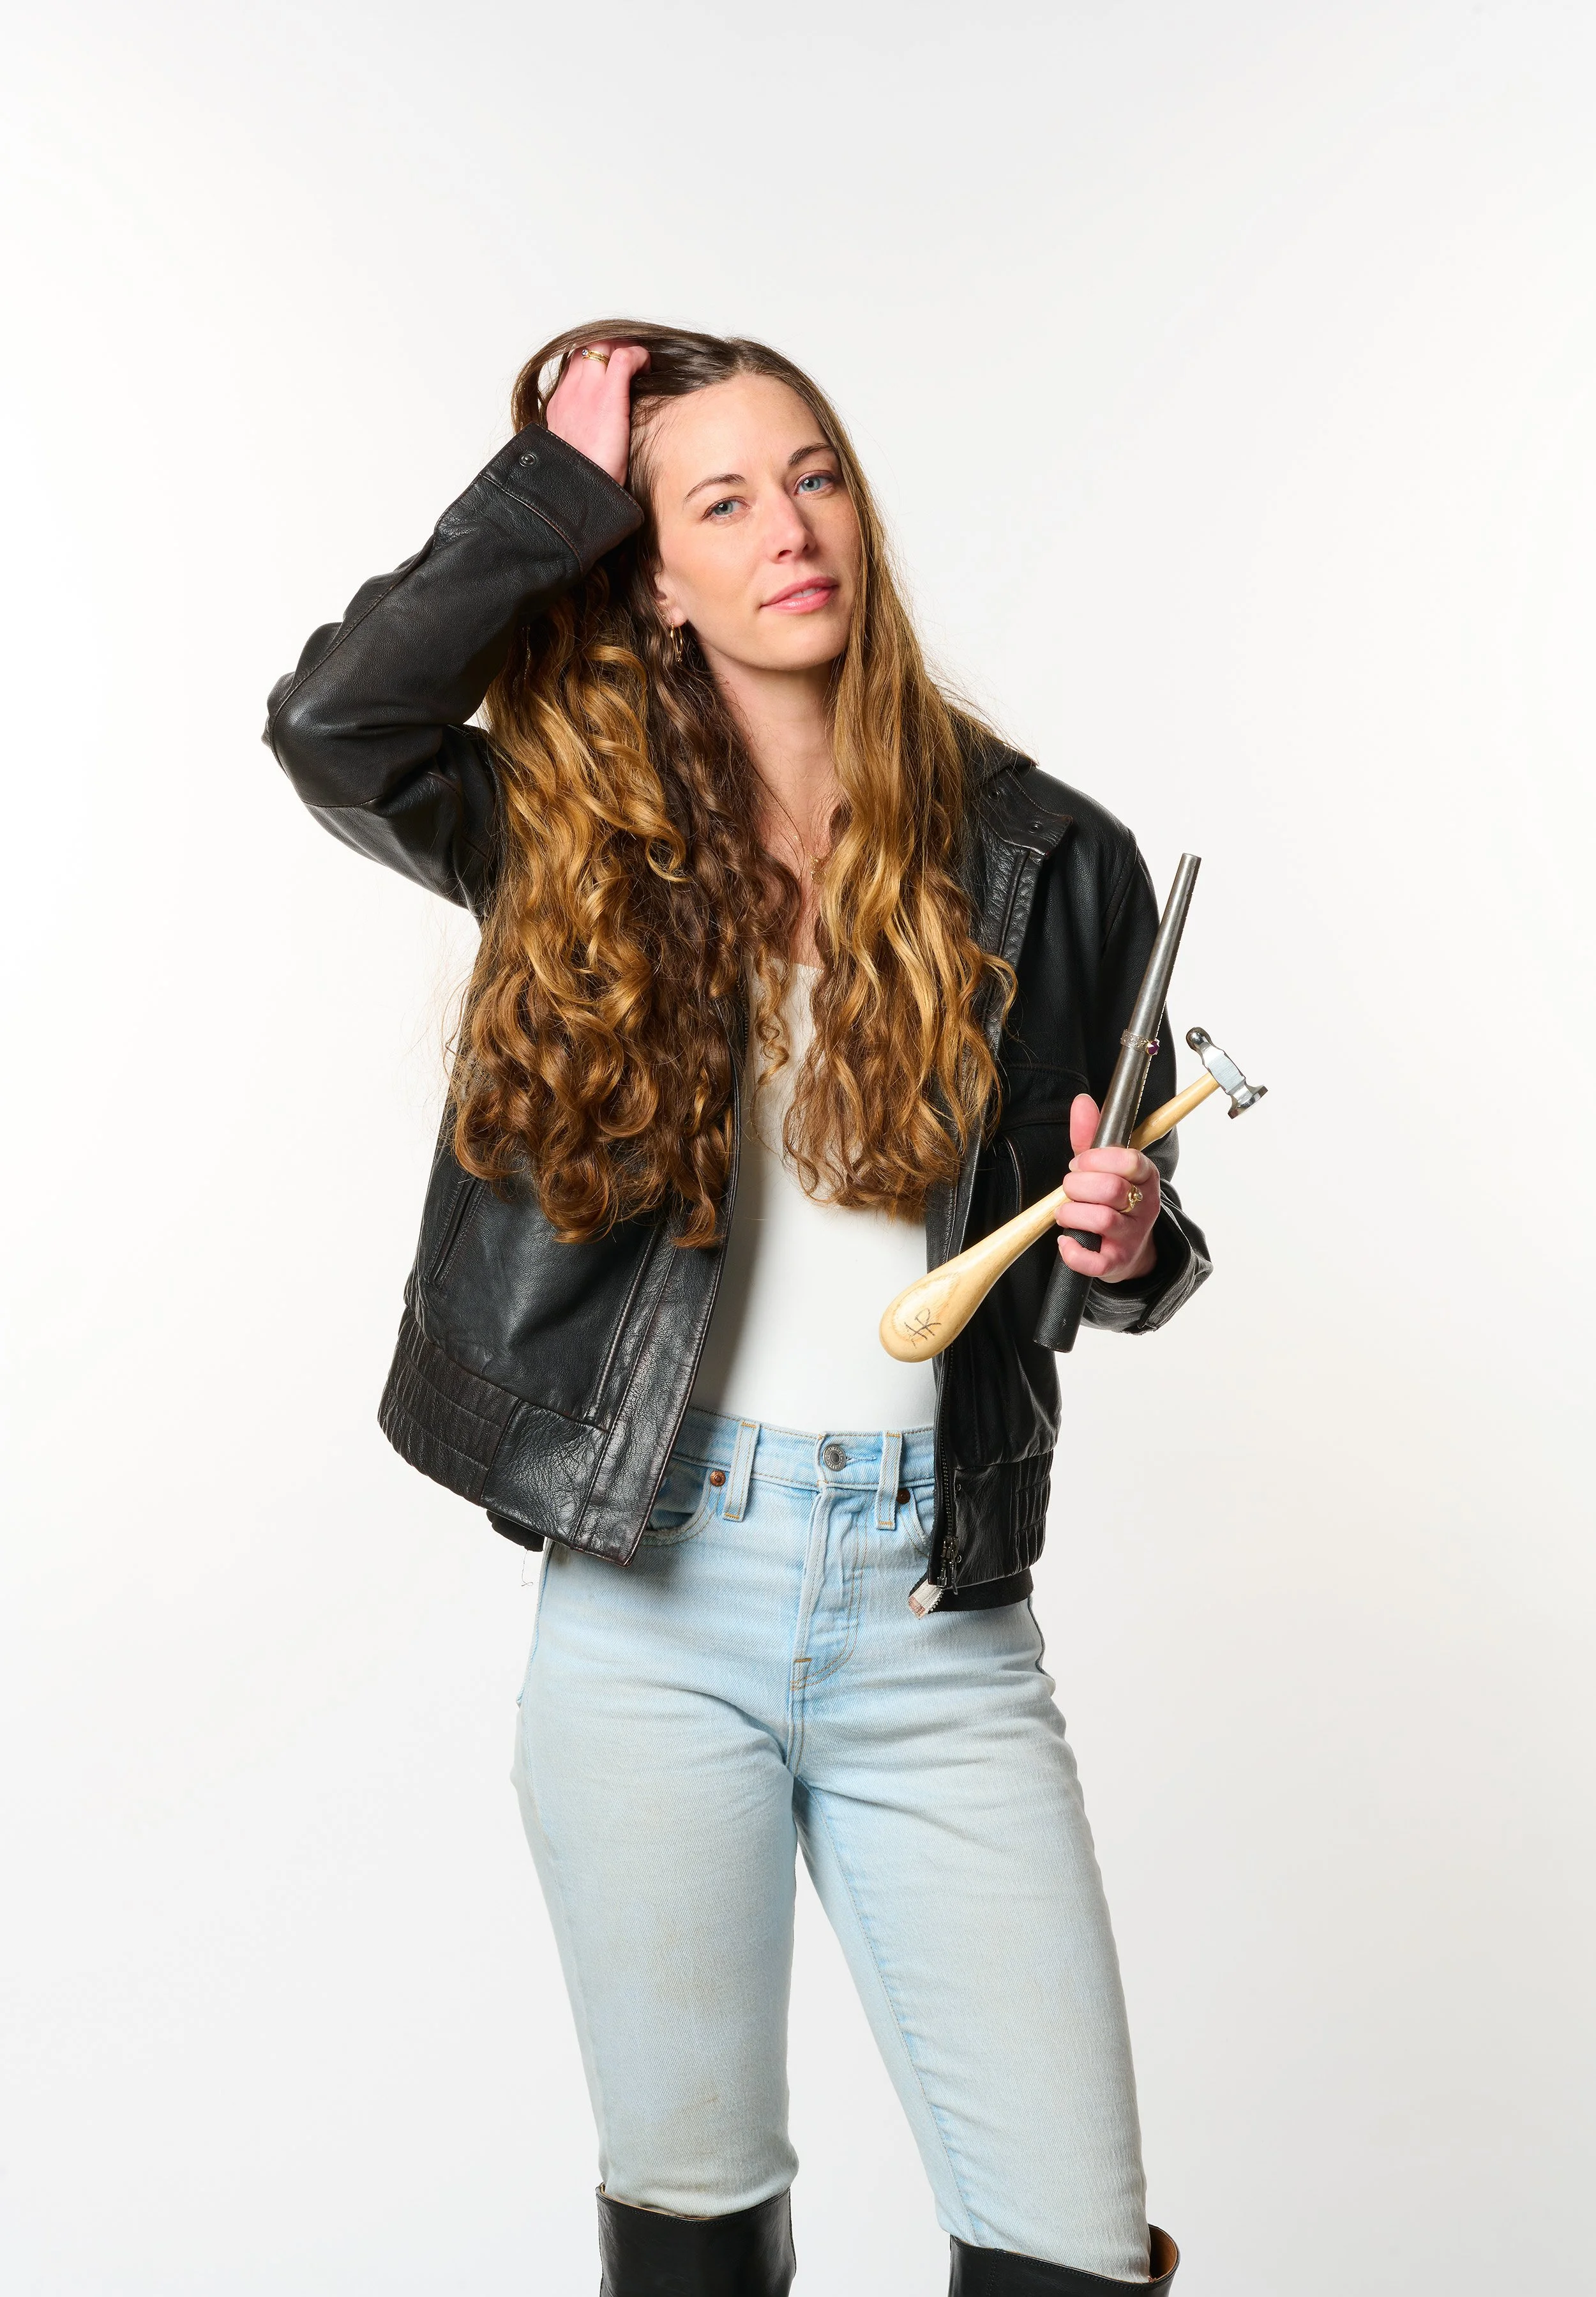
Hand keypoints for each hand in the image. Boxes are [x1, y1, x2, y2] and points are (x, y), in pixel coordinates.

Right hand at [544, 341, 650, 486]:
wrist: (576, 492)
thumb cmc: (582, 480)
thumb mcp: (574, 453)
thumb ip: (581, 435)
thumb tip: (600, 435)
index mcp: (560, 407)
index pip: (575, 365)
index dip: (597, 361)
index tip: (615, 370)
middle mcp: (569, 393)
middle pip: (586, 348)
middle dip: (611, 347)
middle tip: (632, 362)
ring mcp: (586, 391)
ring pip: (602, 344)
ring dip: (624, 348)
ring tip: (641, 365)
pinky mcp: (608, 396)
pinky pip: (623, 357)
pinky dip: (638, 356)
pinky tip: (648, 367)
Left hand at [1054, 1092, 1160, 1282]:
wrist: (1129, 1248)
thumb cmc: (1113, 1200)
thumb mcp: (1104, 1166)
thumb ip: (1091, 1136)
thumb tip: (1082, 1101)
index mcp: (1145, 1176)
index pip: (1129, 1160)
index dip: (1096, 1159)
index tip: (1079, 1162)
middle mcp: (1145, 1205)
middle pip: (1111, 1188)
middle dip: (1078, 1185)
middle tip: (1070, 1187)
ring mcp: (1132, 1235)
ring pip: (1102, 1219)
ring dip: (1071, 1213)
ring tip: (1064, 1212)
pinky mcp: (1117, 1262)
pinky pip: (1096, 1262)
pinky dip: (1074, 1252)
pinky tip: (1065, 1241)